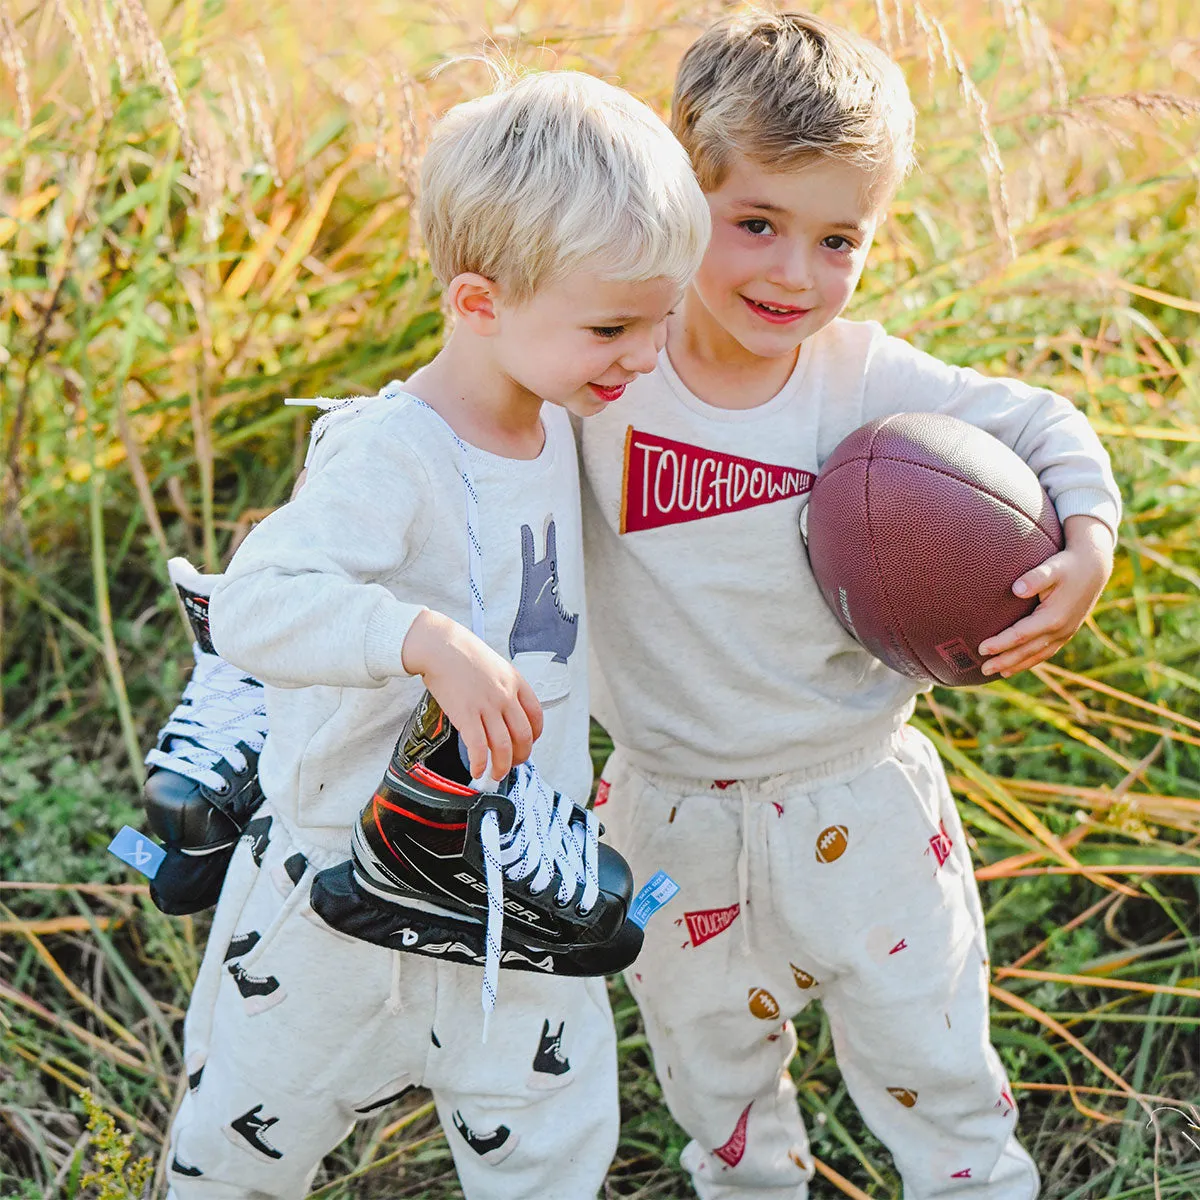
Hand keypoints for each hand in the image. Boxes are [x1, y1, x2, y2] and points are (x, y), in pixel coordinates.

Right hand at [401, 609, 542, 777]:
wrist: (440, 645)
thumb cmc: (463, 653)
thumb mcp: (495, 665)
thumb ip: (504, 687)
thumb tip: (503, 711)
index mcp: (516, 682)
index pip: (537, 717)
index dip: (535, 736)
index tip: (527, 743)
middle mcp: (506, 696)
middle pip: (524, 736)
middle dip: (521, 756)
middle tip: (513, 763)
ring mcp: (487, 706)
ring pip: (504, 747)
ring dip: (502, 766)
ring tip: (496, 774)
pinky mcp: (465, 715)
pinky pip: (478, 747)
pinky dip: (480, 763)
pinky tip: (477, 771)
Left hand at [978, 515, 1114, 677]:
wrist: (1093, 568)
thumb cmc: (1067, 566)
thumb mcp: (1052, 568)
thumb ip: (1035, 578)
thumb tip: (1017, 588)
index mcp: (1053, 617)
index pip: (1021, 635)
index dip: (1000, 643)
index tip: (981, 648)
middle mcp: (1060, 630)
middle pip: (1027, 651)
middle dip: (1004, 661)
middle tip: (983, 669)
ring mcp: (1065, 633)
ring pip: (1038, 656)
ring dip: (1017, 665)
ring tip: (997, 672)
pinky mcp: (1066, 632)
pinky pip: (1046, 652)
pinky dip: (1031, 661)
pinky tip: (1017, 665)